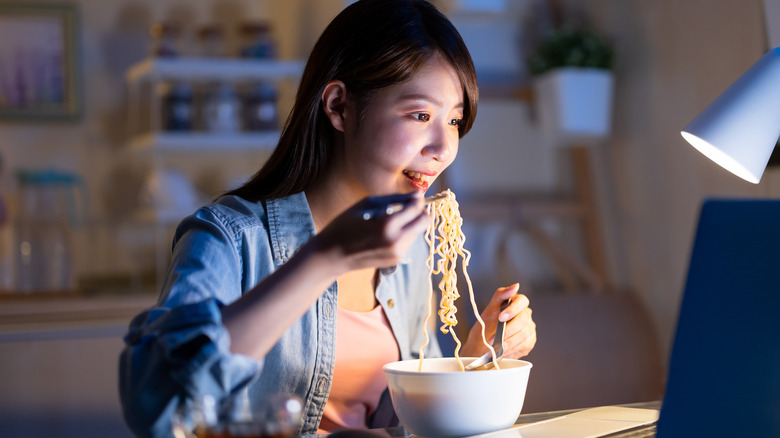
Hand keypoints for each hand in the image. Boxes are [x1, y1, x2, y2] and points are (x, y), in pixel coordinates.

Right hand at [312, 191, 429, 273]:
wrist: (332, 254)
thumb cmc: (346, 224)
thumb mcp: (368, 204)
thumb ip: (395, 199)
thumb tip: (418, 194)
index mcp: (388, 224)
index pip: (416, 208)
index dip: (416, 200)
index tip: (412, 196)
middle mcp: (396, 241)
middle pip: (425, 222)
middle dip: (419, 213)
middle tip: (405, 209)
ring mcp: (397, 253)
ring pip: (417, 232)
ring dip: (409, 224)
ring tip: (387, 223)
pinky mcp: (396, 260)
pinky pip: (408, 242)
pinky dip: (401, 235)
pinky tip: (383, 235)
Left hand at [461, 284, 535, 358]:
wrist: (482, 345)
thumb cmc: (486, 325)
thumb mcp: (490, 309)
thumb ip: (501, 295)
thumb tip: (516, 285)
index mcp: (517, 303)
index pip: (522, 301)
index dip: (512, 309)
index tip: (500, 318)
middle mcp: (526, 315)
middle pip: (523, 320)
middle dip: (507, 330)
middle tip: (493, 338)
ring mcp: (529, 329)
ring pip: (523, 335)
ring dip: (507, 342)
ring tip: (495, 346)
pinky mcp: (529, 343)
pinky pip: (524, 346)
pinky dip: (511, 349)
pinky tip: (502, 350)